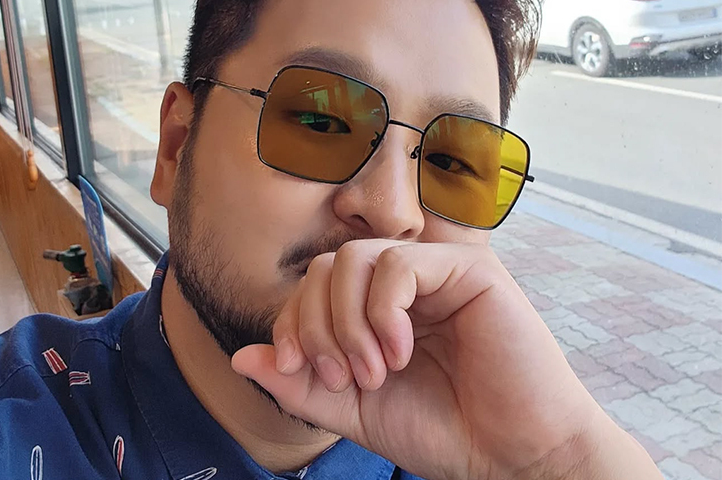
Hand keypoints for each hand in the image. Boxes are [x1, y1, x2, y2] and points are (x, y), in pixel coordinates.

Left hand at [231, 240, 659, 478]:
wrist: (510, 454)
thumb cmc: (441, 431)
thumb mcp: (353, 409)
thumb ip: (299, 384)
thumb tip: (240, 356)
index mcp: (378, 309)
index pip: (313, 287)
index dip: (293, 322)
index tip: (299, 370)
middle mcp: (404, 284)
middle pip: (326, 267)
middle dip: (316, 325)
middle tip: (340, 377)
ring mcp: (436, 272)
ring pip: (354, 259)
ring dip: (348, 323)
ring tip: (374, 372)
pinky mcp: (469, 270)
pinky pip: (398, 265)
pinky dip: (383, 312)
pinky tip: (399, 354)